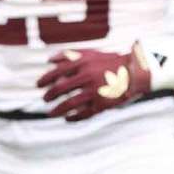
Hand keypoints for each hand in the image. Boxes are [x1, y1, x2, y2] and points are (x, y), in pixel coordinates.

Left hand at [37, 43, 151, 121]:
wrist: (135, 72)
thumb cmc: (111, 62)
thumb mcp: (92, 54)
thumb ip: (71, 55)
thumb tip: (49, 60)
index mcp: (84, 64)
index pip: (57, 72)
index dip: (45, 79)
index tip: (38, 85)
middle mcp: (87, 77)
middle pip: (60, 89)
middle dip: (49, 96)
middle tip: (45, 99)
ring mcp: (94, 91)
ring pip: (69, 104)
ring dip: (58, 110)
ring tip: (51, 113)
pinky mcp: (102, 104)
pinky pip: (84, 114)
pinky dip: (74, 118)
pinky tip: (68, 119)